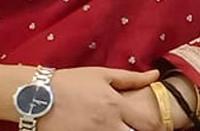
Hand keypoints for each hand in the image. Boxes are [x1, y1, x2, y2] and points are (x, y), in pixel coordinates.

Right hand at [38, 66, 158, 130]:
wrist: (38, 96)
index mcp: (115, 104)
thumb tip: (156, 75)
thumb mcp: (101, 74)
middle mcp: (109, 124)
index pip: (148, 123)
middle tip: (142, 127)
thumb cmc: (71, 82)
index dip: (158, 127)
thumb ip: (130, 77)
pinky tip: (104, 130)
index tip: (161, 126)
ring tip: (120, 126)